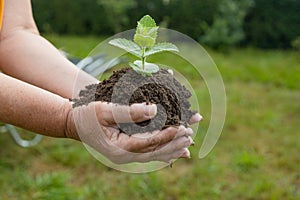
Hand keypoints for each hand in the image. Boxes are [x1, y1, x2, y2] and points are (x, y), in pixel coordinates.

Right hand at [66, 102, 201, 163]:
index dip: (166, 135)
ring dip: (171, 149)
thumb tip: (154, 110)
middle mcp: (124, 156)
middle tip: (190, 136)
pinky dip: (163, 151)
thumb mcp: (105, 110)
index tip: (182, 127)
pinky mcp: (128, 150)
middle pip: (154, 151)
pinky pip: (149, 153)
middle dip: (174, 143)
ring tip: (188, 145)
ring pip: (154, 154)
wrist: (75, 122)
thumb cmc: (87, 115)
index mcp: (119, 148)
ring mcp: (126, 155)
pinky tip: (175, 152)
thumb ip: (128, 111)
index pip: (148, 143)